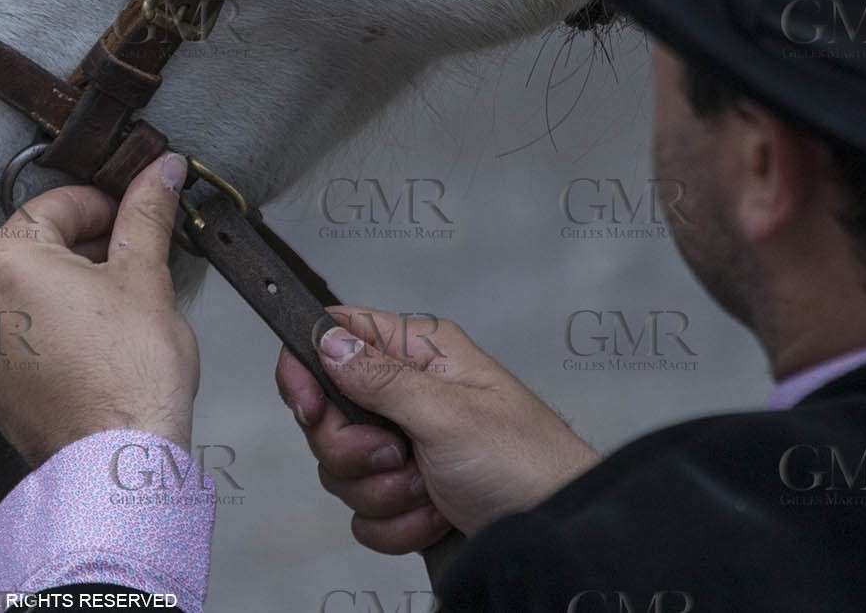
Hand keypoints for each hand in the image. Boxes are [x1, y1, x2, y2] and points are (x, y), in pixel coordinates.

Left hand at [0, 153, 198, 465]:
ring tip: (117, 307)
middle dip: (86, 248)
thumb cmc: (127, 376)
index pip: (56, 206)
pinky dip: (50, 328)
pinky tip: (93, 343)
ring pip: (24, 293)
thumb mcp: (144, 275)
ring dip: (67, 288)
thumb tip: (158, 172)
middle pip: (35, 248)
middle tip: (136, 261)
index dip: (105, 205)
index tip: (135, 213)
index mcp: (1, 260)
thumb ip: (145, 214)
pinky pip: (17, 335)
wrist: (117, 461)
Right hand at [276, 307, 598, 553]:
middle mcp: (408, 393)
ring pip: (341, 469)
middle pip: (328, 414)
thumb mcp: (449, 414)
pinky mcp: (406, 492)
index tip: (308, 405)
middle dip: (356, 450)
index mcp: (420, 353)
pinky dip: (396, 523)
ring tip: (431, 489)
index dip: (308, 367)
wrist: (558, 529)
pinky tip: (435, 515)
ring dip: (384, 492)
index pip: (336, 336)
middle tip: (398, 455)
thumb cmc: (528, 462)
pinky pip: (362, 512)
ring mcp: (405, 445)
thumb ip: (381, 379)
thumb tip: (329, 344)